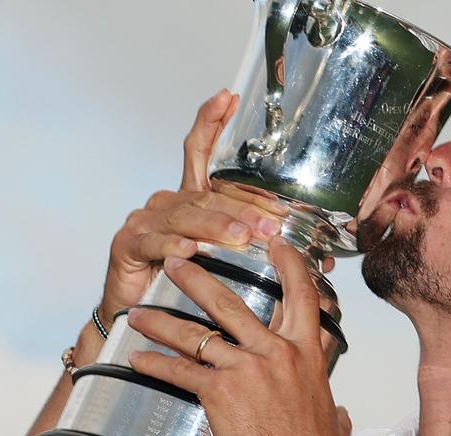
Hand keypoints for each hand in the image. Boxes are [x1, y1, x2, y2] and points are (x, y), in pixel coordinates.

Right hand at [97, 90, 293, 325]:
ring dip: (215, 227)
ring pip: (185, 217)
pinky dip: (173, 246)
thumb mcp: (231, 264)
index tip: (228, 98)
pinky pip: (153, 242)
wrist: (140, 321)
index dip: (212, 123)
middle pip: (206, 194)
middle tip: (270, 223)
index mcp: (192, 200)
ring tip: (240, 238)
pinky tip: (190, 250)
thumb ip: (266, 254)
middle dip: (242, 207)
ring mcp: (145, 221)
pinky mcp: (128, 245)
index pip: (201, 153)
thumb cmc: (187, 289)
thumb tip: (323, 256)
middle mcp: (167, 203)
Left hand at [125, 240, 350, 435]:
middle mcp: (274, 352)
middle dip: (199, 279)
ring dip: (163, 321)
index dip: (289, 264)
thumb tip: (337, 412)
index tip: (275, 244)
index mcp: (306, 353)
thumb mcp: (331, 417)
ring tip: (140, 312)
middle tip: (180, 262)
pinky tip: (138, 359)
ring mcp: (244, 368)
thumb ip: (331, 405)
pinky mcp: (218, 391)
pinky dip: (155, 364)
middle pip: (231, 303)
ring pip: (196, 334)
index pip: (302, 295)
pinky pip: (179, 371)